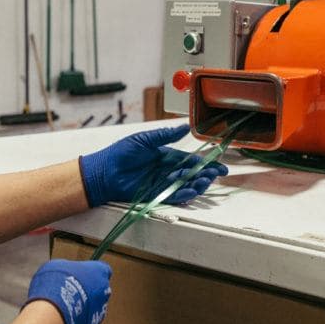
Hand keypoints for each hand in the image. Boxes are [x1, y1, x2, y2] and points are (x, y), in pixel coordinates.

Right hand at [24, 259, 111, 323]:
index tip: (81, 274)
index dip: (91, 272)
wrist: (52, 312)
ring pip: (94, 309)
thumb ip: (69, 268)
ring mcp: (100, 312)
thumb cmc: (55, 285)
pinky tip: (63, 320)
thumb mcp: (57, 266)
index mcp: (99, 272)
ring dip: (83, 308)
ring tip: (64, 308)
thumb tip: (65, 272)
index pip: (103, 269)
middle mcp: (104, 292)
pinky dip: (77, 323)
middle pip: (100, 290)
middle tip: (70, 292)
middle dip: (88, 291)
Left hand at [78, 124, 229, 206]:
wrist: (104, 170)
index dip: (206, 163)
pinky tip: (191, 192)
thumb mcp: (145, 139)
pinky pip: (173, 196)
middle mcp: (167, 171)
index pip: (191, 160)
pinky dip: (183, 195)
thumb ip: (165, 135)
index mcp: (167, 156)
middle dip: (205, 175)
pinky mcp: (155, 195)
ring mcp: (162, 183)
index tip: (220, 166)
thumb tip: (184, 127)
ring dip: (197, 185)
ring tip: (205, 182)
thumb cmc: (121, 153)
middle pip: (192, 174)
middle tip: (214, 175)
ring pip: (185, 185)